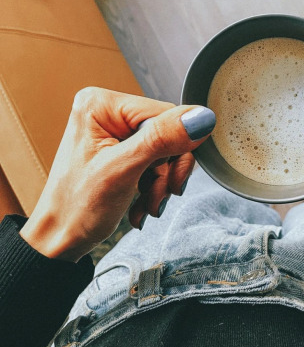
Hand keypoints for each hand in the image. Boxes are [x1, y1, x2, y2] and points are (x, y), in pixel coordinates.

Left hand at [19, 87, 215, 261]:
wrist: (59, 242)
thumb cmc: (75, 209)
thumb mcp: (123, 170)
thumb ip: (162, 139)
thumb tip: (201, 116)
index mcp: (100, 104)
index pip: (165, 114)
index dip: (174, 149)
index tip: (170, 181)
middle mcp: (107, 111)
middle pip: (166, 133)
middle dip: (166, 171)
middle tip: (156, 197)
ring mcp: (114, 131)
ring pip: (164, 150)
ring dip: (161, 183)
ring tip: (146, 205)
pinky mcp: (120, 149)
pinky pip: (155, 161)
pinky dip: (153, 187)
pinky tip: (141, 204)